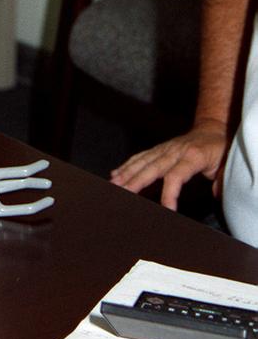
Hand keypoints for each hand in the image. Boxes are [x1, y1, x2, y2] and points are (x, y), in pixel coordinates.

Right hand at [109, 119, 228, 210]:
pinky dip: (127, 165)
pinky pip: (140, 157)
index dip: (170, 193)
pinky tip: (116, 173)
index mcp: (192, 156)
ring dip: (126, 173)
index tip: (167, 210)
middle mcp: (174, 151)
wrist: (212, 128)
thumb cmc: (219, 148)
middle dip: (135, 181)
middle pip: (152, 167)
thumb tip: (217, 194)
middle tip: (122, 192)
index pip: (176, 175)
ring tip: (113, 184)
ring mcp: (164, 149)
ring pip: (142, 161)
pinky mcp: (159, 149)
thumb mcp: (226, 164)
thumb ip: (221, 180)